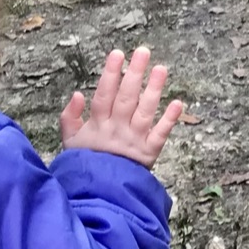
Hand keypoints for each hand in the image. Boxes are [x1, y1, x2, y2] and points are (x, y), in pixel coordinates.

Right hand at [60, 47, 183, 168]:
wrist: (97, 196)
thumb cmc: (85, 165)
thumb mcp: (70, 142)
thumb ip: (70, 118)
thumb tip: (78, 93)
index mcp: (98, 126)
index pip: (104, 95)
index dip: (110, 74)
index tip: (117, 54)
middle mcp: (117, 130)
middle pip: (126, 98)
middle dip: (134, 74)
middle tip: (143, 51)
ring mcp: (134, 141)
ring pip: (145, 112)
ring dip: (154, 90)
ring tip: (161, 68)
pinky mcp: (148, 153)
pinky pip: (160, 135)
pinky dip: (169, 120)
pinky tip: (178, 104)